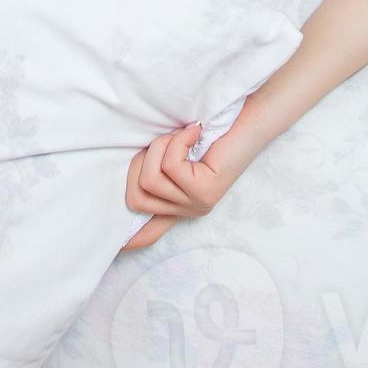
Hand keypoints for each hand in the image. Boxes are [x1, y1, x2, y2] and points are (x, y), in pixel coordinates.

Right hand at [120, 99, 264, 251]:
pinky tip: (194, 132)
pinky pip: (171, 167)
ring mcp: (197, 204)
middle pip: (136, 198)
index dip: (131, 240)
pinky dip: (177, 141)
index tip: (119, 247)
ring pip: (150, 180)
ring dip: (160, 147)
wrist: (249, 120)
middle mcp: (187, 210)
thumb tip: (129, 179)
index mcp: (178, 203)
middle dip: (141, 160)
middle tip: (166, 142)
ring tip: (183, 136)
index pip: (149, 234)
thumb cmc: (209, 131)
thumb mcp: (175, 152)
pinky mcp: (206, 192)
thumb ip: (157, 168)